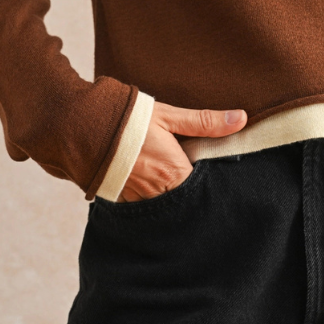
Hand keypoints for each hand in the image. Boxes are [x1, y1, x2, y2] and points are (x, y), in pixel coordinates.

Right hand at [116, 102, 247, 201]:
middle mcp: (158, 191)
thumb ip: (205, 122)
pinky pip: (140, 206)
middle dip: (187, 192)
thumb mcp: (169, 116)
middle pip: (182, 199)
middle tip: (187, 178)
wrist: (83, 127)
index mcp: (174, 172)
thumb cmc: (128, 120)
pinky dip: (146, 198)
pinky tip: (146, 186)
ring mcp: (137, 198)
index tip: (209, 175)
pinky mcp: (120, 200)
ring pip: (162, 205)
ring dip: (167, 196)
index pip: (201, 187)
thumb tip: (240, 118)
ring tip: (165, 181)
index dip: (206, 182)